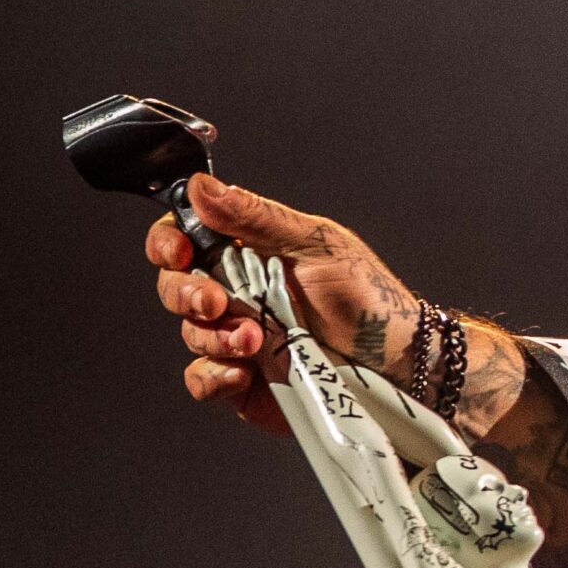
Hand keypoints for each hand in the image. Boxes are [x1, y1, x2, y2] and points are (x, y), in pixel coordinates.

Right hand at [148, 174, 425, 435]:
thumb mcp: (317, 245)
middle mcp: (236, 295)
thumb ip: (257, 218)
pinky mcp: (243, 381)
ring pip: (190, 334)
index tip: (177, 252)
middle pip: (175, 287)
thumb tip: (202, 186)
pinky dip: (212, 376)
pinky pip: (203, 379)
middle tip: (217, 303)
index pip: (184, 239)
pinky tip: (243, 372)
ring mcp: (237, 339)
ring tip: (258, 340)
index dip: (168, 243)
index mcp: (247, 254)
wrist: (399, 361)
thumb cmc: (368, 298)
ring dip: (214, 336)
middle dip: (185, 293)